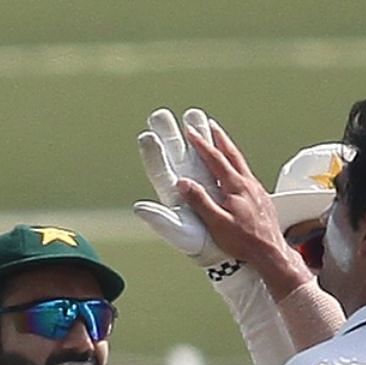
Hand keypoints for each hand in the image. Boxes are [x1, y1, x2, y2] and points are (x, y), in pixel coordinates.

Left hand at [134, 108, 226, 266]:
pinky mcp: (218, 180)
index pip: (159, 169)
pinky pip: (214, 155)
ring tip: (192, 114)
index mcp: (172, 194)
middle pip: (174, 152)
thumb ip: (160, 220)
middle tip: (159, 116)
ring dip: (193, 131)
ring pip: (195, 150)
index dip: (152, 154)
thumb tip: (138, 208)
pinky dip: (212, 141)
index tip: (147, 137)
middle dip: (167, 133)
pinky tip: (212, 128)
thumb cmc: (200, 245)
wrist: (227, 249)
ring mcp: (201, 179)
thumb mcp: (179, 233)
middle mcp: (184, 182)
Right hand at [176, 119, 309, 289]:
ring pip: (241, 163)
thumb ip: (200, 202)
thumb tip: (183, 183)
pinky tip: (235, 172)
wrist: (271, 253)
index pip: (216, 159)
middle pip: (232, 154)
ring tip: (221, 142)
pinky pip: (247, 175)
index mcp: (236, 187)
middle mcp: (248, 184)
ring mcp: (257, 190)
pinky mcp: (262, 199)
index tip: (191, 131)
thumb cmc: (244, 242)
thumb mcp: (217, 224)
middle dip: (219, 138)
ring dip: (229, 150)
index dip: (202, 144)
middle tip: (210, 125)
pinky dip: (237, 166)